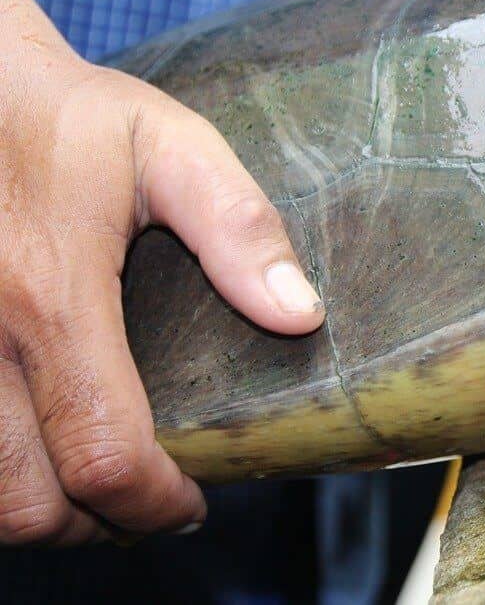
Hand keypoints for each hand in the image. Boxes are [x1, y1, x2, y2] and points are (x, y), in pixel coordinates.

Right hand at [0, 0, 324, 544]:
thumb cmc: (69, 117)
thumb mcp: (171, 146)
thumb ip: (240, 228)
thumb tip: (300, 315)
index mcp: (49, 293)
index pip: (103, 451)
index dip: (155, 501)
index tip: (192, 501)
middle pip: (25, 502)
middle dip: (96, 523)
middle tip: (144, 502)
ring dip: (34, 508)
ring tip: (90, 484)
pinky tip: (30, 444)